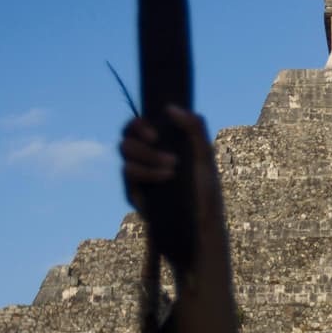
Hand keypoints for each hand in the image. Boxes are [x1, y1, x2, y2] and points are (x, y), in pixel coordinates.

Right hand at [121, 108, 220, 246]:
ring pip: (125, 156)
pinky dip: (147, 173)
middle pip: (126, 140)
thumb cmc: (205, 191)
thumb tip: (171, 108)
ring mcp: (137, 177)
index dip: (138, 124)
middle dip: (145, 146)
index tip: (154, 133)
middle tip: (168, 155)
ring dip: (148, 158)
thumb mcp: (205, 157)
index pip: (136, 127)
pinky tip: (166, 178)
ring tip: (173, 170)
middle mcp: (144, 159)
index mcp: (159, 147)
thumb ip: (194, 128)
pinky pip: (129, 175)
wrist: (202, 225)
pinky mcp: (133, 194)